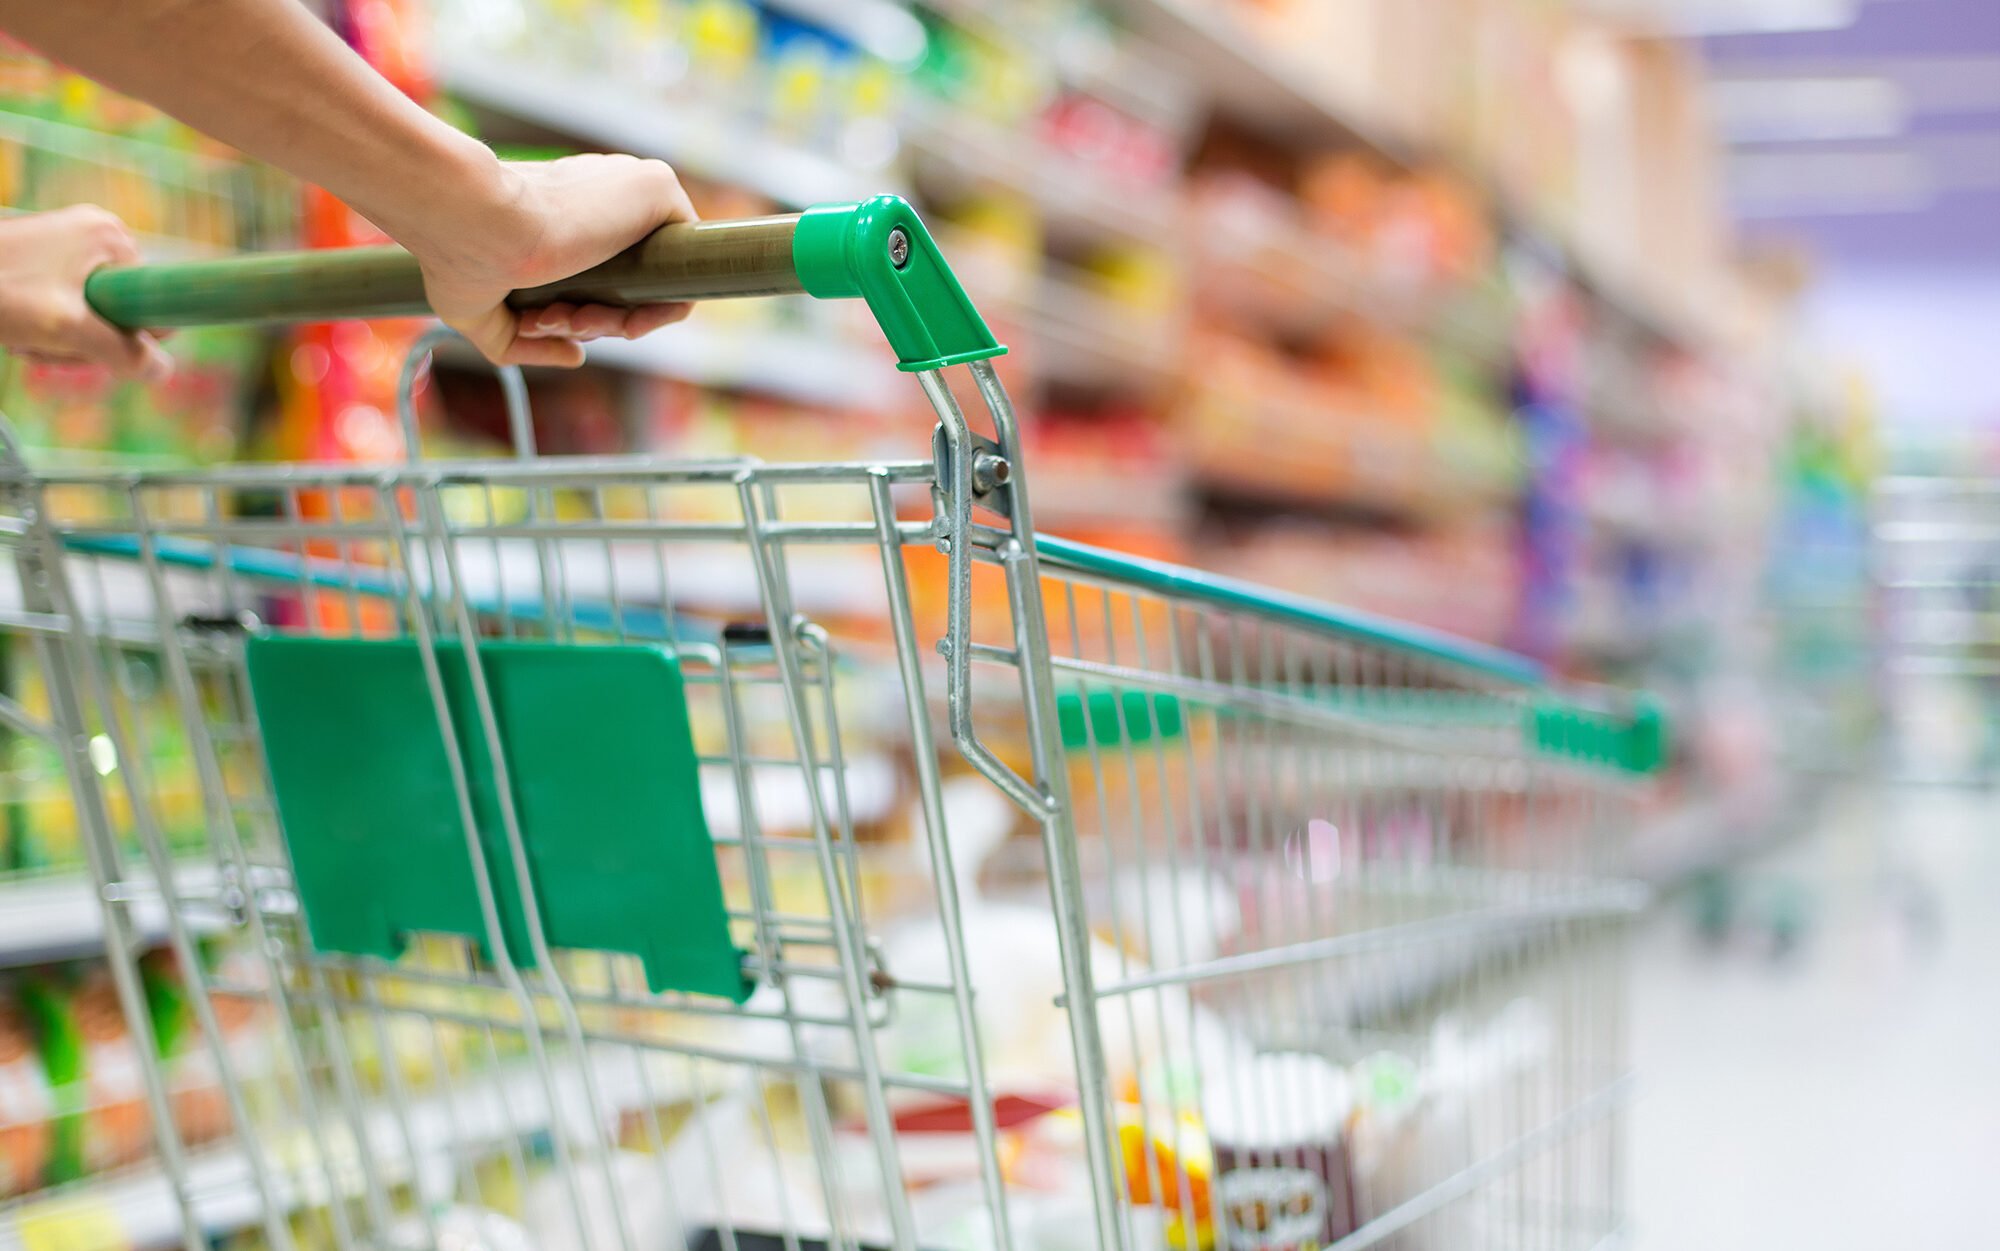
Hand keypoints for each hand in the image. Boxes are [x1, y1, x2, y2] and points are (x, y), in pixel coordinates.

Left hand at [0, 206, 172, 378]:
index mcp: (111, 236)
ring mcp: (70, 242)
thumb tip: (163, 371)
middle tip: (49, 342)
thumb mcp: (65, 330)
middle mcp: (97, 232)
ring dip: (65, 337)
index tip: (88, 342)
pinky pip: (71, 304)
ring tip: (28, 334)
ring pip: (94, 312)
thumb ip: (123, 353)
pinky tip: (23, 327)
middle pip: (124, 308)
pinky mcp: (48, 256)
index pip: (155, 299)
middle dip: (89, 337)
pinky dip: (51, 326)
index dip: (129, 333)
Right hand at [399, 154, 697, 367]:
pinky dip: (649, 316)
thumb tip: (577, 356)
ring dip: (607, 324)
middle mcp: (603, 196)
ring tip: (557, 318)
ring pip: (649, 287)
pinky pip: (680, 280)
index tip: (535, 323)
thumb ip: (525, 340)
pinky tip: (606, 320)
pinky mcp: (659, 191)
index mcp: (567, 208)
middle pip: (624, 286)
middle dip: (585, 320)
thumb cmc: (454, 253)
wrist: (467, 217)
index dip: (574, 313)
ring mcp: (632, 192)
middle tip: (542, 322)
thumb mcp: (477, 311)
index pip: (599, 273)